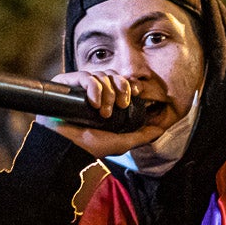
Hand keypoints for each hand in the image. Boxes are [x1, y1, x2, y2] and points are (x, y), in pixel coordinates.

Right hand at [34, 71, 166, 159]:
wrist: (68, 149)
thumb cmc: (90, 147)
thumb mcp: (122, 142)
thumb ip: (142, 135)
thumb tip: (160, 129)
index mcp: (104, 100)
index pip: (119, 81)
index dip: (129, 83)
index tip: (136, 91)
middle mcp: (91, 92)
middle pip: (112, 75)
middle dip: (121, 87)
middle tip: (122, 105)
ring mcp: (78, 87)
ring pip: (100, 75)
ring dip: (107, 92)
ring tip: (104, 112)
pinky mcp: (65, 84)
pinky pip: (84, 76)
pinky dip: (93, 88)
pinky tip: (94, 104)